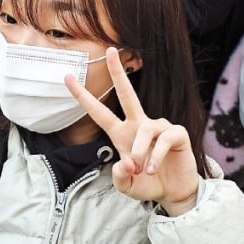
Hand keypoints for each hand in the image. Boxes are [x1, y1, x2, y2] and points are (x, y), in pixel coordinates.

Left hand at [65, 48, 199, 215]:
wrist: (174, 192)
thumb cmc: (148, 184)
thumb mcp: (126, 186)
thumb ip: (119, 176)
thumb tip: (127, 160)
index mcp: (121, 134)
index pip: (99, 112)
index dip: (83, 96)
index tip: (66, 78)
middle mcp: (139, 125)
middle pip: (127, 94)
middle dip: (118, 72)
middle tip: (110, 51)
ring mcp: (159, 127)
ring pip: (144, 130)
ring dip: (141, 152)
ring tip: (144, 170)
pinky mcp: (176, 134)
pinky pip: (163, 139)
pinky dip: (156, 156)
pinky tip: (154, 169)